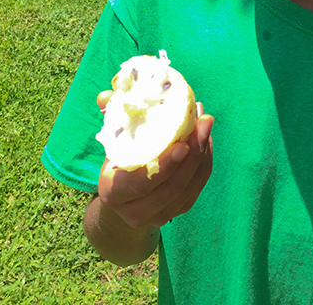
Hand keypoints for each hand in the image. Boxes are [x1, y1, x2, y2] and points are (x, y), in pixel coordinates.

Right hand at [95, 90, 213, 227]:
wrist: (123, 195)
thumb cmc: (116, 159)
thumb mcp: (110, 141)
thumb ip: (110, 118)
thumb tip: (106, 95)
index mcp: (113, 194)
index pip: (139, 184)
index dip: (163, 166)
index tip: (182, 144)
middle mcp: (135, 212)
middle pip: (171, 188)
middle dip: (193, 154)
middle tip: (202, 121)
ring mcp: (159, 216)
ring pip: (188, 187)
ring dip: (202, 154)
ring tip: (205, 122)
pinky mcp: (178, 211)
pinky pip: (197, 186)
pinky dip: (205, 161)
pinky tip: (206, 137)